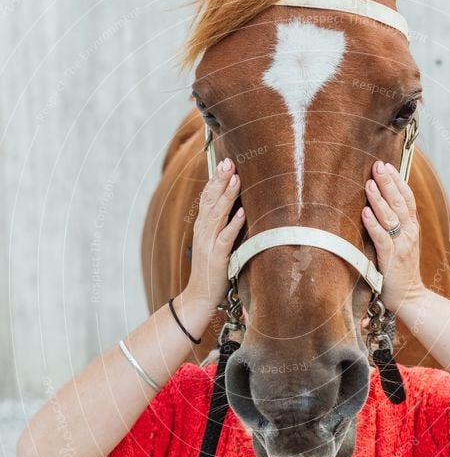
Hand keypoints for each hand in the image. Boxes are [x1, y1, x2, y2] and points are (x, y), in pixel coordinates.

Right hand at [185, 157, 244, 310]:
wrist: (200, 295)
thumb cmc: (212, 268)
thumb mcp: (215, 241)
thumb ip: (222, 224)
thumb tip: (237, 205)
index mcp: (202, 225)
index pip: (207, 197)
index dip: (215, 179)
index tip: (224, 161)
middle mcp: (203, 230)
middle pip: (210, 200)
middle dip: (220, 180)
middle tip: (228, 161)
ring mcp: (208, 243)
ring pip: (217, 215)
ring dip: (227, 196)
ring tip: (236, 178)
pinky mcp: (217, 257)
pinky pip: (226, 238)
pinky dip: (233, 224)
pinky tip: (242, 212)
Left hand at [361, 160, 425, 315]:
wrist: (410, 296)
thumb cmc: (400, 270)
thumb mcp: (400, 244)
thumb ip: (393, 226)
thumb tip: (379, 206)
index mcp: (412, 228)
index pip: (407, 198)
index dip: (398, 180)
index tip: (387, 165)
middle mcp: (409, 233)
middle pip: (399, 202)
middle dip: (388, 182)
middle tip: (377, 165)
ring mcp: (402, 245)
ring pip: (391, 217)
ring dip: (379, 198)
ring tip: (369, 183)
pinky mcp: (391, 258)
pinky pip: (382, 238)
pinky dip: (373, 224)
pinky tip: (365, 212)